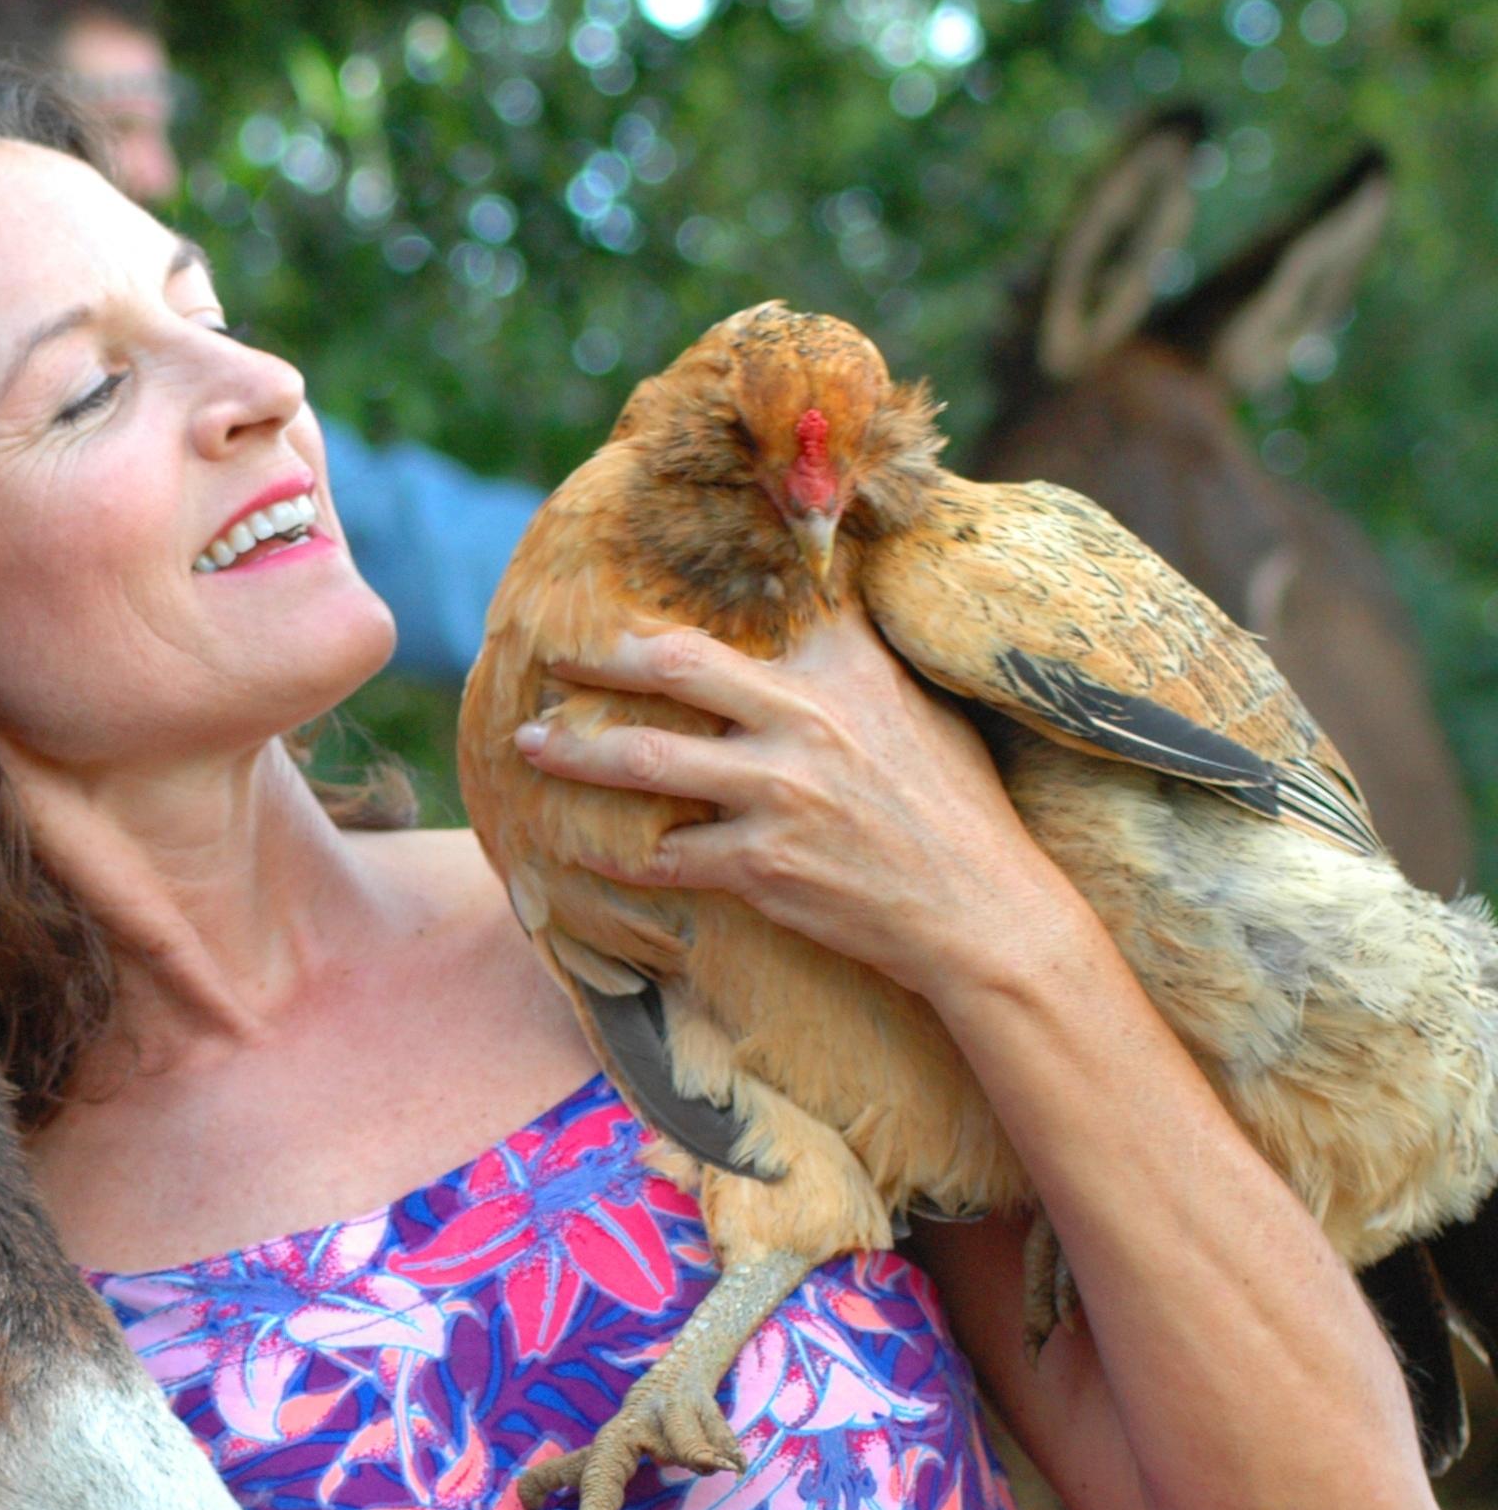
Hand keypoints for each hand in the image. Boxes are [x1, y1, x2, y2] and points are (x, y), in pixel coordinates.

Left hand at [513, 611, 1081, 1000]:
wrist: (983, 912)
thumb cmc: (955, 808)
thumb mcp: (918, 706)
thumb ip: (853, 659)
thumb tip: (816, 603)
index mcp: (844, 669)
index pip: (750, 609)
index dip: (683, 602)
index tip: (622, 597)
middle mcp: (804, 718)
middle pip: (673, 666)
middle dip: (598, 659)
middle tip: (550, 658)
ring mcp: (778, 792)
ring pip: (645, 759)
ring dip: (574, 751)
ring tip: (526, 745)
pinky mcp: (760, 864)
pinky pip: (659, 854)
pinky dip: (610, 853)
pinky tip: (575, 850)